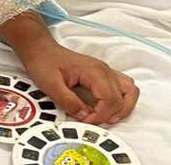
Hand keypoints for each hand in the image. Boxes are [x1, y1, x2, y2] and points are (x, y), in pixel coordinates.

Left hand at [18, 41, 138, 125]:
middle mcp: (104, 70)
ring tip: (107, 117)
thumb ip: (68, 102)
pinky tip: (107, 107)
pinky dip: (122, 100)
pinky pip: (124, 86)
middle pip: (123, 98)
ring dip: (124, 107)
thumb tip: (84, 115)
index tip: (86, 120)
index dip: (100, 115)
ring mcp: (106, 70)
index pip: (110, 99)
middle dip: (111, 114)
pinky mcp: (103, 73)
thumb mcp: (50, 85)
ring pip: (130, 91)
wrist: (40, 49)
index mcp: (93, 71)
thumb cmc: (44, 63)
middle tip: (94, 121)